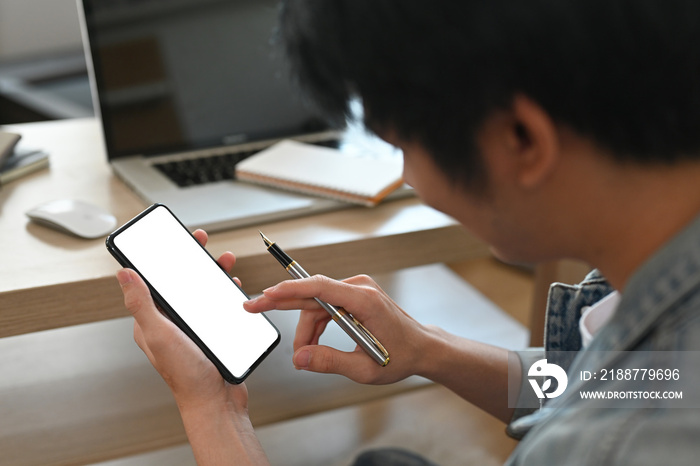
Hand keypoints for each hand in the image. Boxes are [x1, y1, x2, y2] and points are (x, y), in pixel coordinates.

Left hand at [116, 229, 247, 412]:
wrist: (215, 402)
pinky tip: (234, 290)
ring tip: (225, 263)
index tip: (173, 240)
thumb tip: (123, 274)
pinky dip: (225, 294)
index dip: (163, 257)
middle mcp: (171, 323)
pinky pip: (217, 307)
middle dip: (192, 260)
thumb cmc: (186, 375)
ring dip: (212, 274)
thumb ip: (141, 303)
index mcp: (153, 321)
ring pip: (202, 293)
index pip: (154, 282)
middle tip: (201, 242)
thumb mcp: (159, 333)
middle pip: (180, 283)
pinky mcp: (212, 334)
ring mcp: (192, 329)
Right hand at [244, 274, 433, 384]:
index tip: (266, 293)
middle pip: (312, 294)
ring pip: (316, 303)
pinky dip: (316, 324)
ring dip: (305, 328)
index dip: (290, 289)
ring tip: (302, 355)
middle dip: (282, 304)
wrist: (422, 348)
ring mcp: (358, 289)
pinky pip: (326, 305)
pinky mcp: (355, 295)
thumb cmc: (401, 357)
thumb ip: (330, 362)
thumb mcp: (365, 369)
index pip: (320, 287)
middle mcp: (360, 288)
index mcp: (364, 300)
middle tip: (252, 308)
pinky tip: (312, 344)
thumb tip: (299, 359)